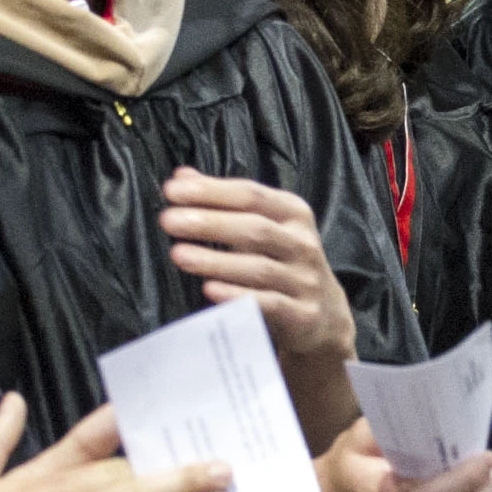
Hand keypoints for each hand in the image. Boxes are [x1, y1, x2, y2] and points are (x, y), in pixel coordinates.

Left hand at [160, 169, 357, 370]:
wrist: (323, 315)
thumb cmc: (281, 263)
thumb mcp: (262, 226)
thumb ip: (223, 202)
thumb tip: (182, 176)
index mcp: (293, 214)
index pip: (251, 195)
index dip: (211, 191)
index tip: (172, 190)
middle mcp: (303, 243)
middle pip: (255, 228)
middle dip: (209, 222)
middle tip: (168, 221)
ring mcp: (305, 280)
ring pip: (259, 268)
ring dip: (215, 261)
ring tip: (178, 254)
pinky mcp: (302, 315)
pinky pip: (268, 304)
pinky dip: (237, 296)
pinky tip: (209, 290)